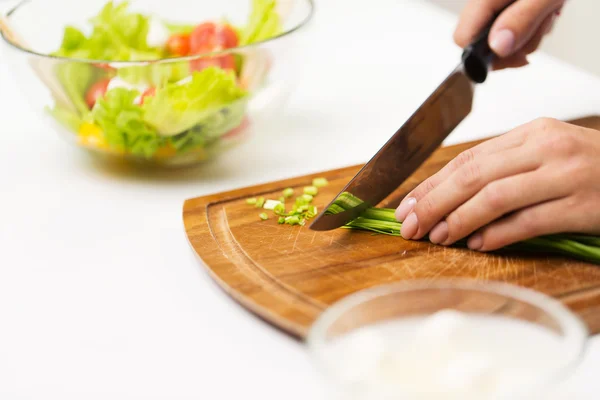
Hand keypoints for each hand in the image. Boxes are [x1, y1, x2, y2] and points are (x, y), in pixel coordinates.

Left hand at [395, 118, 599, 251]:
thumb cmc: (589, 169)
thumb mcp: (546, 156)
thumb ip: (504, 171)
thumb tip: (451, 202)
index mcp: (532, 133)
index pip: (469, 158)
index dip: (432, 183)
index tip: (406, 205)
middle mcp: (546, 148)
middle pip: (474, 175)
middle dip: (434, 202)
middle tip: (409, 224)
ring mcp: (566, 176)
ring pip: (496, 196)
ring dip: (459, 219)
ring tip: (436, 236)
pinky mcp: (583, 206)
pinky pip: (530, 221)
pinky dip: (498, 234)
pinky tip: (477, 245)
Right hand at [454, 0, 564, 69]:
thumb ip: (521, 19)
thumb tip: (498, 47)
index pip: (464, 37)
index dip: (484, 53)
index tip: (512, 54)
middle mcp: (485, 1)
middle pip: (483, 43)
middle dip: (513, 46)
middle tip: (538, 29)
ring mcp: (496, 5)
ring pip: (501, 40)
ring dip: (528, 37)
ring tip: (546, 15)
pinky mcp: (509, 7)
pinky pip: (513, 30)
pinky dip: (531, 29)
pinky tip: (542, 13)